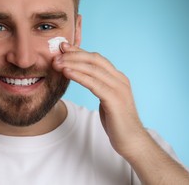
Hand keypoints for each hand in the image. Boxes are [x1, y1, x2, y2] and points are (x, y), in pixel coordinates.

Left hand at [52, 43, 146, 157]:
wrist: (132, 141)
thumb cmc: (116, 121)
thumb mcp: (107, 99)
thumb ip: (98, 86)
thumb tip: (83, 77)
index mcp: (118, 78)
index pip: (96, 59)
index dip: (79, 51)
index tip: (63, 47)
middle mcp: (120, 79)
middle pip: (94, 60)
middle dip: (74, 55)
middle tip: (56, 55)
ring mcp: (118, 88)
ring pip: (93, 69)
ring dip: (72, 64)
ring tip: (57, 63)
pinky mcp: (114, 99)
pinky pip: (94, 83)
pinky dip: (79, 76)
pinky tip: (67, 72)